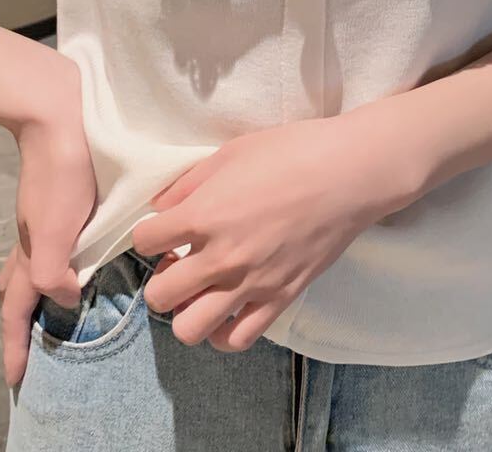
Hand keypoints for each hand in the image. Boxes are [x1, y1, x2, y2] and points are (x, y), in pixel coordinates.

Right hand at [0, 57, 96, 385]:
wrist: (63, 114)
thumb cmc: (62, 172)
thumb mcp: (57, 227)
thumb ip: (54, 269)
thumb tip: (64, 300)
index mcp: (32, 250)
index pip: (17, 308)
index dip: (15, 344)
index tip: (14, 379)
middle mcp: (34, 237)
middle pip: (17, 287)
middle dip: (19, 320)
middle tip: (30, 345)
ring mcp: (45, 216)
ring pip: (35, 263)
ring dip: (40, 290)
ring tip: (58, 306)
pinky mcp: (61, 196)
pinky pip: (55, 241)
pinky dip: (63, 259)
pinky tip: (83, 252)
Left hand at [131, 112, 411, 352]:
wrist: (348, 174)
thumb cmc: (290, 152)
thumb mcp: (229, 153)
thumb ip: (189, 183)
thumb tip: (162, 206)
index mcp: (203, 215)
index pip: (143, 241)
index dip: (148, 233)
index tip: (162, 228)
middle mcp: (220, 257)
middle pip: (159, 295)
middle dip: (160, 279)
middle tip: (178, 262)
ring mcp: (250, 284)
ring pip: (189, 329)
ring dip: (186, 311)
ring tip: (201, 289)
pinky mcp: (279, 300)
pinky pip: (236, 339)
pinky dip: (223, 330)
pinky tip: (228, 308)